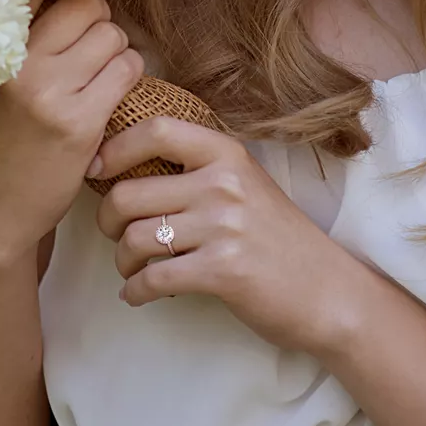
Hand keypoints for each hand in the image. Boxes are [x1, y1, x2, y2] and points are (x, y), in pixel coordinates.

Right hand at [0, 0, 143, 266]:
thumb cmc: (0, 145)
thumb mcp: (0, 84)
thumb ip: (28, 45)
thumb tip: (72, 2)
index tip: (77, 15)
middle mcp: (20, 64)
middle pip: (86, 5)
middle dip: (99, 24)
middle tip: (93, 52)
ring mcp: (50, 93)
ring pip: (113, 36)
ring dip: (118, 53)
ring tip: (103, 78)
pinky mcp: (80, 123)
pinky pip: (127, 71)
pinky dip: (129, 77)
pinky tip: (114, 97)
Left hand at [93, 117, 358, 350]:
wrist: (328, 291)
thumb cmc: (280, 241)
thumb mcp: (247, 187)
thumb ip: (199, 173)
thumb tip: (128, 175)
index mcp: (228, 155)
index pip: (155, 130)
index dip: (114, 148)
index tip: (97, 169)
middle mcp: (224, 184)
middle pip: (128, 193)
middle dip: (107, 221)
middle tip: (115, 236)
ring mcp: (224, 227)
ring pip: (134, 240)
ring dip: (122, 263)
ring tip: (133, 271)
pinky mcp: (222, 271)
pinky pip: (152, 280)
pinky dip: (136, 292)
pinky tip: (139, 295)